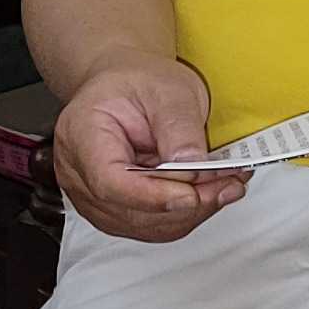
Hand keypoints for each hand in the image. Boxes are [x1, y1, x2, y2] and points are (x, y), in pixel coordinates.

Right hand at [53, 60, 244, 243]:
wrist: (126, 88)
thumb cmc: (137, 82)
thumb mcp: (167, 89)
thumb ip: (179, 127)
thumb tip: (193, 165)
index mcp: (81, 134)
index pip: (109, 181)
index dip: (151, 196)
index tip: (191, 194)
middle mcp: (79, 173)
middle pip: (130, 210)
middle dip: (186, 203)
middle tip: (229, 183)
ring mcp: (93, 197)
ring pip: (145, 225)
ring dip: (192, 212)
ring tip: (228, 185)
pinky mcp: (115, 211)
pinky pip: (152, 225)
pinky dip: (186, 214)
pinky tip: (212, 193)